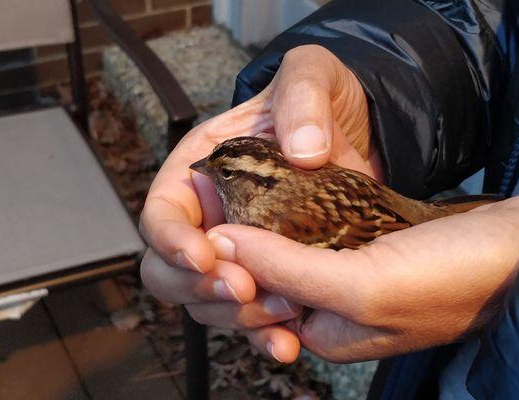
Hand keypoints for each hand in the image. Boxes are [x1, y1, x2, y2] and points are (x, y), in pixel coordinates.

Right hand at [140, 44, 376, 361]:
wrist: (357, 132)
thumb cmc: (318, 101)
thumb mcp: (308, 78)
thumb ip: (301, 100)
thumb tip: (302, 150)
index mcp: (198, 171)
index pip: (161, 215)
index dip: (172, 241)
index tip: (205, 257)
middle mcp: (210, 216)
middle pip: (171, 270)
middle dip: (201, 287)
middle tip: (243, 289)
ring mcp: (240, 249)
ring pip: (208, 301)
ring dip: (238, 316)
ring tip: (282, 311)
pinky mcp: (272, 272)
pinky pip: (252, 312)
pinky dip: (263, 332)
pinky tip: (287, 342)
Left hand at [205, 196, 518, 362]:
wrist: (515, 248)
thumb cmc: (452, 277)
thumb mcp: (362, 286)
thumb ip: (288, 271)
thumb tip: (226, 244)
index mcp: (329, 331)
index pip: (260, 302)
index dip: (233, 269)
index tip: (212, 233)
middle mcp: (335, 309)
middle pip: (274, 275)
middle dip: (247, 246)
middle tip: (227, 208)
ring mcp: (351, 276)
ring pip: (294, 249)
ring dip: (270, 225)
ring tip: (248, 194)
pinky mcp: (366, 247)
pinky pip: (320, 229)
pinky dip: (301, 212)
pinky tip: (289, 189)